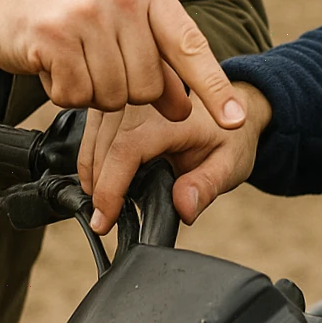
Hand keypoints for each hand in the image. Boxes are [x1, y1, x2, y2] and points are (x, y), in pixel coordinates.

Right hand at [0, 0, 247, 127]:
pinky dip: (61, 92)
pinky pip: (74, 96)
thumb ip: (155, 56)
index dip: (216, 89)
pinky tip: (50, 63)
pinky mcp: (52, 35)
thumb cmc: (65, 5)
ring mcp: (87, 12)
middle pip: (147, 86)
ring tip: (72, 59)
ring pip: (111, 97)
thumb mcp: (120, 18)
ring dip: (90, 92)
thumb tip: (183, 106)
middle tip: (95, 64)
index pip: (191, 45)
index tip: (238, 122)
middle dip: (123, 91)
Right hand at [78, 80, 272, 232]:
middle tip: (107, 221)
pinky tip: (102, 181)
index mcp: (170, 115)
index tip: (103, 221)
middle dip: (99, 190)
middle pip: (101, 150)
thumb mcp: (230, 163)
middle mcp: (142, 103)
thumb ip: (207, 185)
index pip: (125, 152)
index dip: (109, 190)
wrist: (231, 107)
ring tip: (106, 205)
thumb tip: (184, 208)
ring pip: (90, 142)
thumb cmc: (229, 136)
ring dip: (92, 176)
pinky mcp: (115, 103)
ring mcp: (125, 100)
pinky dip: (90, 159)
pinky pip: (90, 133)